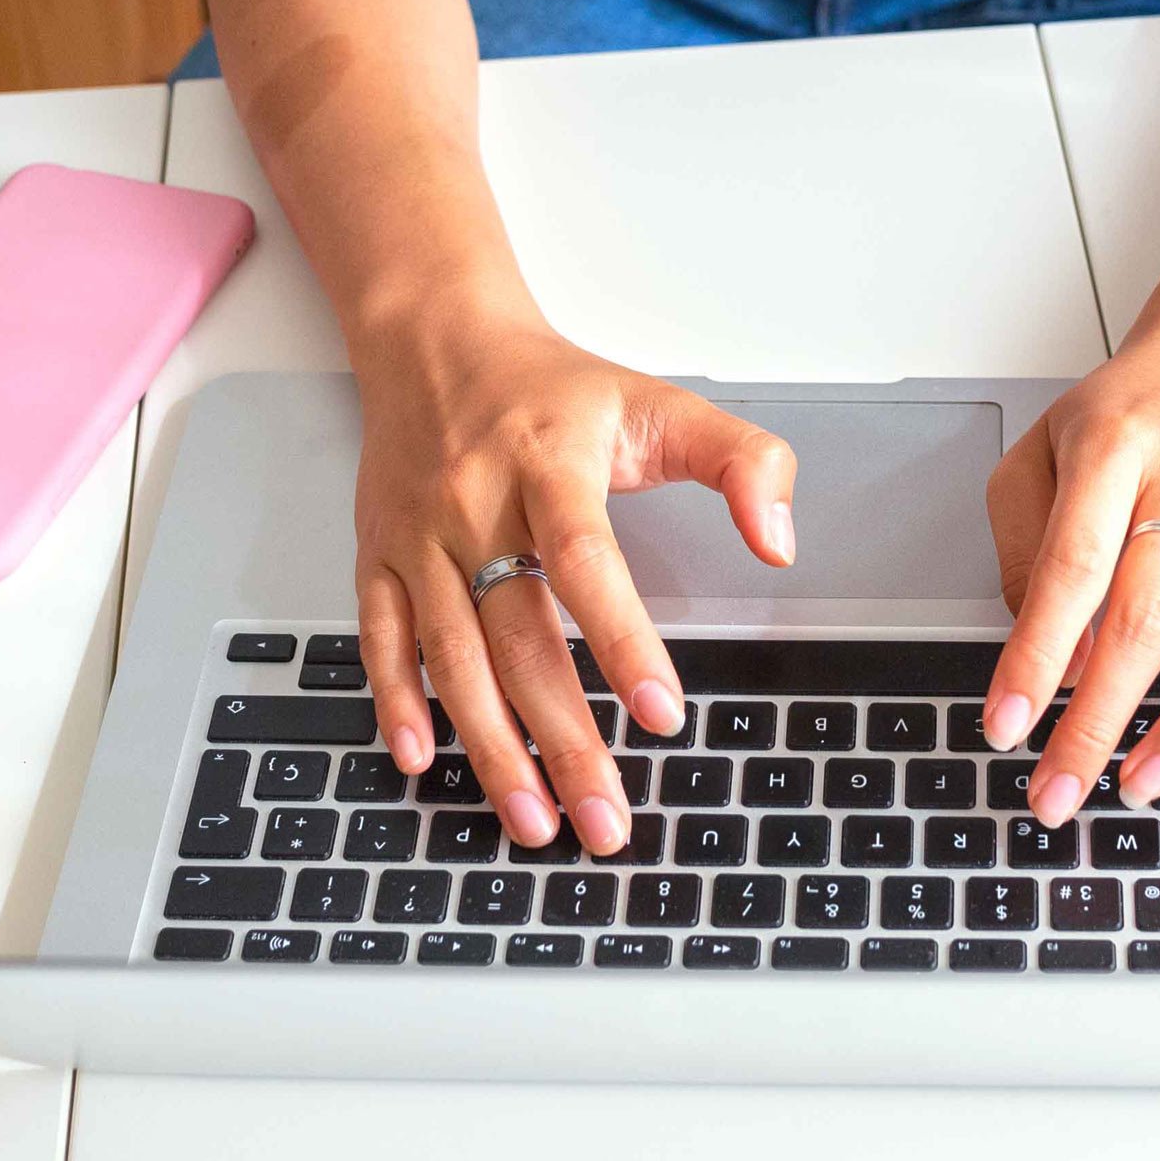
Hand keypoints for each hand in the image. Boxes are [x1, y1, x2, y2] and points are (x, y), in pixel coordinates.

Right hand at [352, 315, 796, 855]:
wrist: (436, 340)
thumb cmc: (556, 387)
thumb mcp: (662, 401)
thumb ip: (743, 461)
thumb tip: (780, 543)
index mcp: (550, 459)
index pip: (586, 558)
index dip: (623, 639)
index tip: (664, 714)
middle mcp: (476, 501)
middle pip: (520, 634)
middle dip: (565, 739)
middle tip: (606, 818)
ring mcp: (420, 534)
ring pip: (452, 656)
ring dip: (492, 747)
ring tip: (537, 820)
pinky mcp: (379, 555)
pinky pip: (382, 640)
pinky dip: (398, 703)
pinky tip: (423, 759)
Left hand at [982, 329, 1159, 821]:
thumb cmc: (1118, 417)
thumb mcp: (1039, 454)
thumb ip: (1028, 547)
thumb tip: (1049, 654)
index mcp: (1112, 449)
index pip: (1071, 568)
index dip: (1035, 656)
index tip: (1006, 728)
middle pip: (1147, 613)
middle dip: (1097, 718)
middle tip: (1062, 791)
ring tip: (1145, 778)